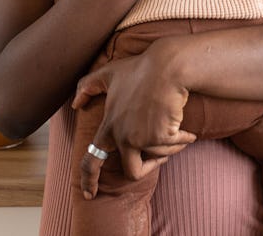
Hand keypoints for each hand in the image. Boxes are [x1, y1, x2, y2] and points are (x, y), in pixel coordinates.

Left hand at [72, 44, 196, 196]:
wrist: (167, 67)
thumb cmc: (140, 68)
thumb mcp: (109, 73)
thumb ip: (88, 86)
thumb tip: (75, 104)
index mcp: (109, 126)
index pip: (92, 159)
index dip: (89, 179)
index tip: (90, 194)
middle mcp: (122, 136)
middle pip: (132, 171)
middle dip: (150, 166)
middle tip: (160, 156)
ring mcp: (141, 138)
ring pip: (158, 156)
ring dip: (171, 146)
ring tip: (177, 131)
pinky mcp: (160, 137)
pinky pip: (173, 147)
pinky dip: (183, 140)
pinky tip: (188, 132)